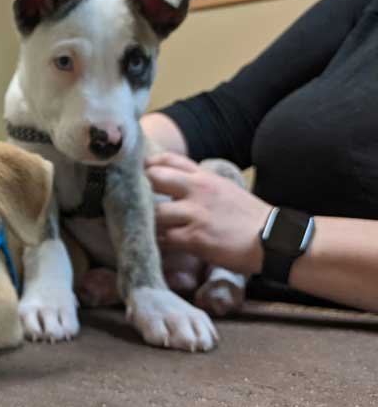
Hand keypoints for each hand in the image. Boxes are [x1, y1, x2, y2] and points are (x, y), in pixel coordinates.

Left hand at [145, 153, 271, 274]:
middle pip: (154, 178)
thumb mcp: (224, 190)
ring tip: (140, 228)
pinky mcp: (195, 238)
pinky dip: (155, 243)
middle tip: (132, 202)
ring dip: (144, 222)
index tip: (139, 176)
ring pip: (154, 213)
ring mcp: (195, 214)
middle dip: (139, 190)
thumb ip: (200, 185)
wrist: (274, 239)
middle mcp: (198, 190)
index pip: (168, 160)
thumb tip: (173, 186)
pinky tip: (153, 246)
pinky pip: (163, 239)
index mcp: (205, 177)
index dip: (149, 166)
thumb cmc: (249, 218)